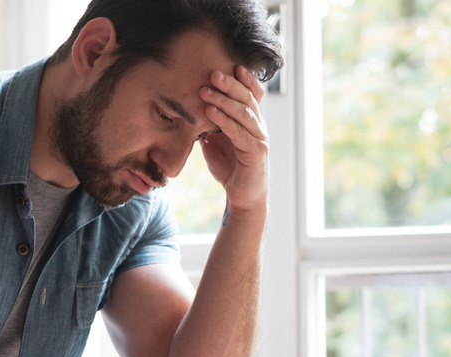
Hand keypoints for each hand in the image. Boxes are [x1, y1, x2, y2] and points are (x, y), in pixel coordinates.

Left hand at [199, 65, 269, 213]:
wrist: (243, 197)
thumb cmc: (231, 168)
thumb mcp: (216, 142)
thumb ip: (210, 125)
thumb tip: (192, 110)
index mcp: (252, 121)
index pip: (252, 94)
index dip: (245, 79)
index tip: (231, 64)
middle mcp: (259, 127)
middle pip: (248, 99)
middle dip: (230, 84)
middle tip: (213, 72)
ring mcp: (259, 139)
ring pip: (243, 113)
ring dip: (224, 100)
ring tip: (206, 90)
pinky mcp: (255, 153)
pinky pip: (239, 132)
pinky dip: (224, 121)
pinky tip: (210, 112)